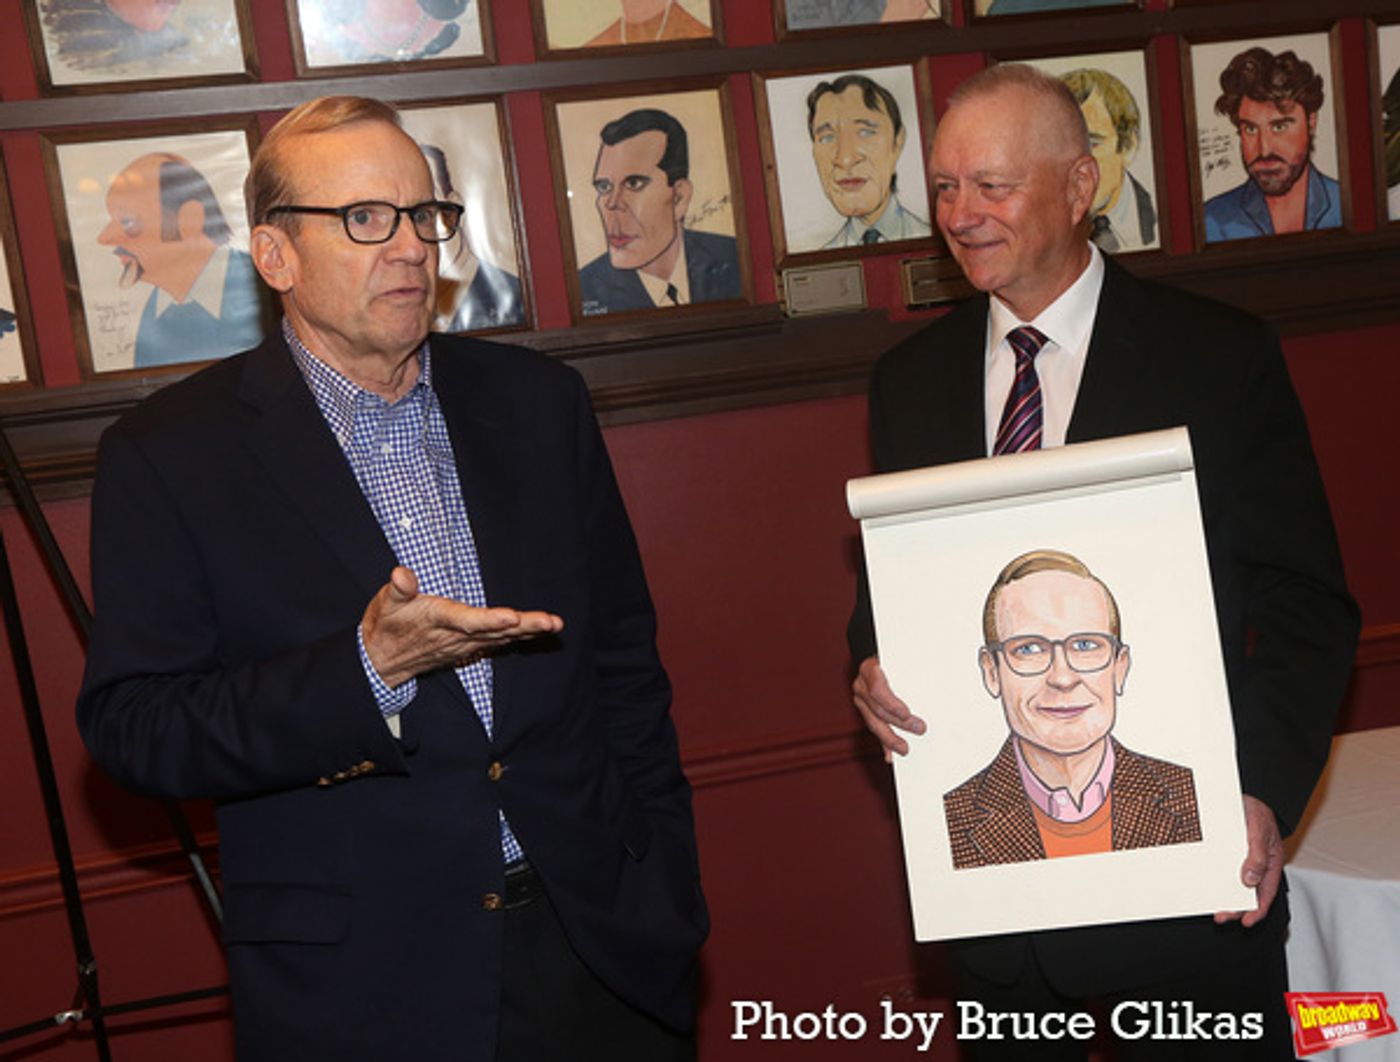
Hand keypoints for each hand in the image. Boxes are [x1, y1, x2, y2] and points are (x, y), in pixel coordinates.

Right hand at [362, 567, 562, 688]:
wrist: (384, 660)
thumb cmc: (387, 625)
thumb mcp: (386, 604)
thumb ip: (399, 589)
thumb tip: (402, 574)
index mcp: (439, 620)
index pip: (467, 621)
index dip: (490, 620)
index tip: (512, 616)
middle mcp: (457, 636)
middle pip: (495, 631)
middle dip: (525, 626)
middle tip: (550, 622)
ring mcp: (466, 644)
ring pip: (503, 638)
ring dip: (530, 631)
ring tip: (555, 624)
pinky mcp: (470, 647)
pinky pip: (501, 642)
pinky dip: (522, 636)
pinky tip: (542, 630)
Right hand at [853, 655, 925, 762]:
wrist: (875, 657)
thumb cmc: (893, 657)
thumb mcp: (900, 658)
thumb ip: (913, 669)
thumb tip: (939, 680)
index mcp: (869, 669)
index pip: (877, 688)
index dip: (891, 703)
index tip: (906, 713)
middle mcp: (861, 686)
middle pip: (878, 710)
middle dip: (899, 723)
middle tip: (920, 729)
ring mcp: (861, 700)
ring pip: (873, 723)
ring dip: (890, 738)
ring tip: (905, 749)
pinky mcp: (865, 711)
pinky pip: (874, 729)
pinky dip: (882, 743)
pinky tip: (890, 755)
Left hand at [1214, 794, 1283, 927]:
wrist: (1248, 796)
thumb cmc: (1259, 813)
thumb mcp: (1260, 833)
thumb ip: (1257, 857)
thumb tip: (1250, 880)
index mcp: (1269, 865)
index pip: (1265, 894)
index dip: (1257, 910)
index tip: (1247, 921)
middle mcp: (1255, 865)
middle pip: (1247, 892)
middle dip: (1236, 907)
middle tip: (1222, 916)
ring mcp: (1242, 859)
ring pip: (1234, 882)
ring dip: (1225, 894)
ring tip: (1213, 905)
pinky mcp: (1228, 852)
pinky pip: (1223, 868)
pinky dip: (1217, 878)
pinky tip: (1209, 884)